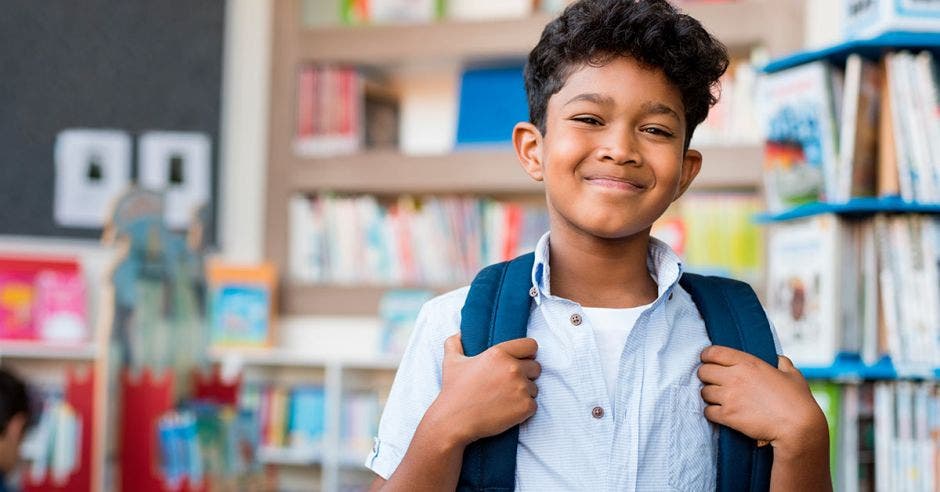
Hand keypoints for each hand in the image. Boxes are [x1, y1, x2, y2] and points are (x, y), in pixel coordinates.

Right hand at [428, 333, 540, 445]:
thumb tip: (460, 333)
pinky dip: (523, 409)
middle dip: (526, 375)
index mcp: (499, 353)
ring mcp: (520, 387)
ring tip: (504, 399)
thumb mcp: (451, 362)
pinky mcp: (525, 406)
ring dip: (524, 393)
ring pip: (534, 388)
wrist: (454, 421)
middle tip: (508, 385)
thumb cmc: (454, 391)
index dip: (527, 354)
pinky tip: (507, 410)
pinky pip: (533, 405)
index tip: (520, 361)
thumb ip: (455, 343)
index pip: (531, 345)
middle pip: (536, 367)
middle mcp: (512, 368)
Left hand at [697, 345, 827, 457]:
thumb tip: (778, 360)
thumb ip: (782, 363)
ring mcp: (729, 396)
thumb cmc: (797, 401)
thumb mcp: (792, 375)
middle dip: (706, 377)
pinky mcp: (727, 415)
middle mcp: (735, 376)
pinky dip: (712, 413)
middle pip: (703, 371)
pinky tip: (721, 413)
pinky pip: (707, 411)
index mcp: (748, 363)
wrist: (798, 427)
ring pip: (704, 392)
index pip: (714, 352)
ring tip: (720, 399)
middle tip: (714, 382)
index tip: (708, 361)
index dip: (707, 356)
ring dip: (710, 396)